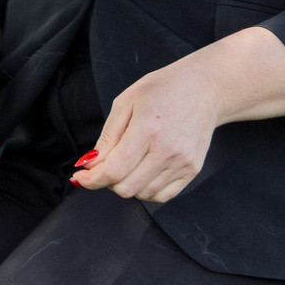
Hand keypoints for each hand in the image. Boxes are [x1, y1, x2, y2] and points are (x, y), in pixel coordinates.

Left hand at [74, 26, 284, 201]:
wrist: (204, 89)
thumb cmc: (163, 89)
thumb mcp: (126, 102)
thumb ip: (108, 137)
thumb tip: (90, 164)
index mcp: (147, 130)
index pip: (113, 171)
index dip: (91, 179)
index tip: (80, 177)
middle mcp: (167, 151)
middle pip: (126, 188)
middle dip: (107, 181)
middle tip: (105, 165)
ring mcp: (182, 163)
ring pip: (142, 194)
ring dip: (127, 184)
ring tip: (128, 162)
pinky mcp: (192, 170)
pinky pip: (162, 196)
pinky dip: (146, 189)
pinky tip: (143, 171)